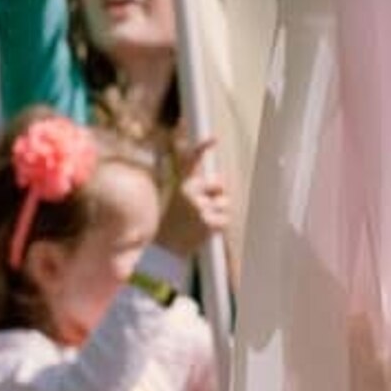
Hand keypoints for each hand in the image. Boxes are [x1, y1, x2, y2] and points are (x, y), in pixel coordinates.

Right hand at [157, 143, 230, 259]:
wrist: (164, 251)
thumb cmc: (174, 225)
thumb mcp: (180, 202)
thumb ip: (200, 191)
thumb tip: (222, 182)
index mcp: (182, 187)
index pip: (191, 164)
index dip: (202, 149)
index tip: (214, 138)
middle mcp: (191, 194)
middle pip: (221, 186)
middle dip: (218, 196)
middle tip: (203, 211)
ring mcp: (200, 208)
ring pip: (225, 204)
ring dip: (219, 214)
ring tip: (201, 224)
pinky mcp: (208, 222)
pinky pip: (226, 220)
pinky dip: (220, 227)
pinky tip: (204, 232)